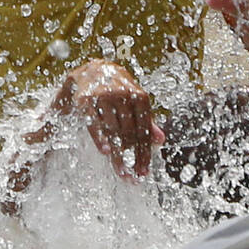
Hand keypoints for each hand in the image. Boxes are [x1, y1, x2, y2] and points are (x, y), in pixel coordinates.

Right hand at [52, 59, 164, 177]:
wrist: (91, 70)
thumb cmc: (118, 91)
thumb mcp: (134, 102)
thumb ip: (146, 121)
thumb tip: (161, 140)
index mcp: (139, 96)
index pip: (144, 131)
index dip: (145, 153)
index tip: (144, 172)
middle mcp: (123, 95)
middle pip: (130, 134)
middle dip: (132, 158)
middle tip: (132, 178)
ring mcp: (104, 96)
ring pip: (113, 131)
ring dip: (118, 155)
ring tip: (121, 172)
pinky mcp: (87, 100)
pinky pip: (95, 123)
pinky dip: (100, 138)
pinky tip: (106, 153)